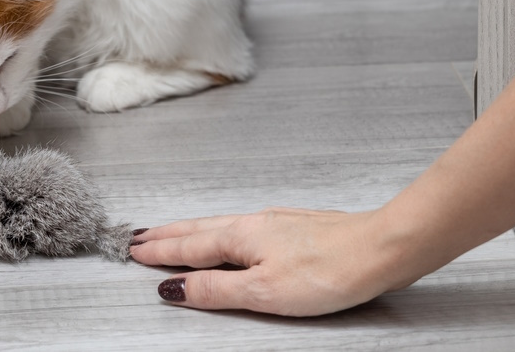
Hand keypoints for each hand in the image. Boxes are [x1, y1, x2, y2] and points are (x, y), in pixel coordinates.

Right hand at [129, 207, 411, 316]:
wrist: (380, 248)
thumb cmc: (329, 270)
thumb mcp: (263, 292)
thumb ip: (215, 290)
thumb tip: (173, 288)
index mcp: (240, 237)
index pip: (188, 247)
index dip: (159, 251)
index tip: (134, 250)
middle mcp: (252, 223)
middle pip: (199, 230)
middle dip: (166, 235)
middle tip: (139, 237)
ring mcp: (274, 223)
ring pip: (219, 226)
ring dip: (189, 231)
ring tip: (171, 234)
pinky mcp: (294, 228)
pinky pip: (240, 227)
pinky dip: (218, 232)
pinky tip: (227, 235)